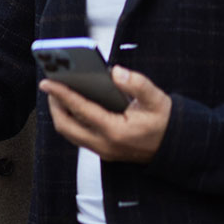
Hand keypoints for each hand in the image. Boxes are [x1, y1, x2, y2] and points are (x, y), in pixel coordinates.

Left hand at [40, 65, 169, 162]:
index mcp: (115, 131)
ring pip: (70, 133)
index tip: (47, 82)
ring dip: (61, 114)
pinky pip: (78, 136)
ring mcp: (103, 151)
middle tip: (51, 87)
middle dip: (55, 105)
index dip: (62, 94)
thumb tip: (115, 72)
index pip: (80, 110)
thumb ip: (136, 84)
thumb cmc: (166, 123)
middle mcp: (105, 144)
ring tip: (58, 94)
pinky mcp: (103, 151)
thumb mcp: (156, 99)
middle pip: (66, 126)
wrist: (176, 147)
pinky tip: (72, 105)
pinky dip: (71, 121)